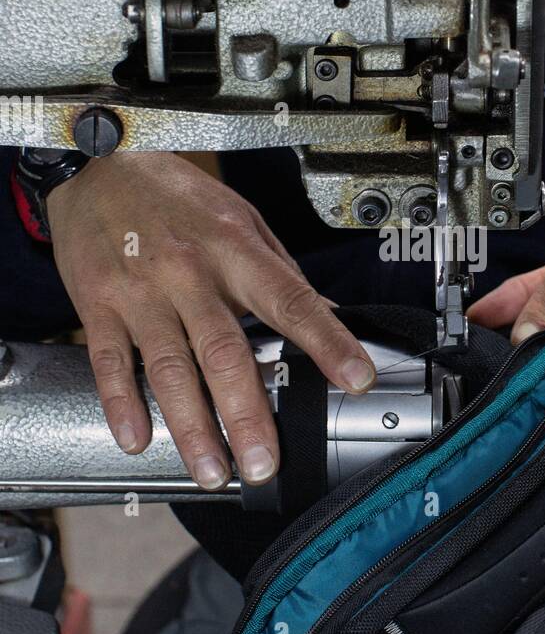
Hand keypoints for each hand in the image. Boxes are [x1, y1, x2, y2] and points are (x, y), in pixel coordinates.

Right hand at [47, 152, 375, 489]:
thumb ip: (281, 274)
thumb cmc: (179, 197)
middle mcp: (189, 272)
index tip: (356, 378)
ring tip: (212, 470)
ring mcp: (140, 291)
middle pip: (225, 352)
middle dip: (248, 415)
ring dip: (192, 427)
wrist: (101, 163)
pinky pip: (109, 362)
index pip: (291, 301)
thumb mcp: (242, 220)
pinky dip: (122, 403)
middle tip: (265, 463)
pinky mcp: (98, 304)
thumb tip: (328, 319)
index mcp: (235, 250)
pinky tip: (137, 438)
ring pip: (168, 369)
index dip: (327, 342)